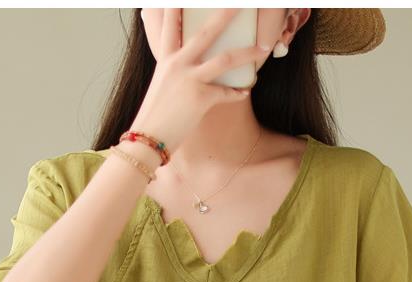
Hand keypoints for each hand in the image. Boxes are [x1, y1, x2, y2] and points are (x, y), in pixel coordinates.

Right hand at [130, 8, 270, 154]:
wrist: (147, 138)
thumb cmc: (155, 114)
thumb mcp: (161, 83)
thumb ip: (172, 68)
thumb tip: (180, 62)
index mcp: (166, 57)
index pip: (171, 22)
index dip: (178, 6)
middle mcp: (177, 63)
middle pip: (207, 32)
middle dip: (226, 14)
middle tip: (240, 4)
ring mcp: (189, 80)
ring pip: (225, 59)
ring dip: (248, 53)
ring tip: (264, 48)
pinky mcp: (200, 98)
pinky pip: (227, 93)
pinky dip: (238, 92)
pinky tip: (246, 90)